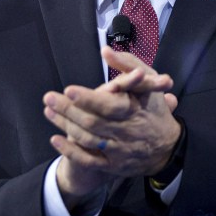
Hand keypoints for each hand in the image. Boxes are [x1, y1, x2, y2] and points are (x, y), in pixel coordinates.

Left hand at [44, 47, 180, 180]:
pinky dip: (71, 151)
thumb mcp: (149, 81)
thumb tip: (105, 51)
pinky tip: (55, 139)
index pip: (110, 105)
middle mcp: (126, 131)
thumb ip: (127, 64)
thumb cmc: (153, 109)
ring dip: (66, 125)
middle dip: (69, 110)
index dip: (89, 99)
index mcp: (135, 110)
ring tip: (49, 111)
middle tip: (50, 98)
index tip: (69, 90)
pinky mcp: (112, 164)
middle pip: (94, 122)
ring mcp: (119, 150)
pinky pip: (89, 161)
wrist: (167, 146)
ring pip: (88, 139)